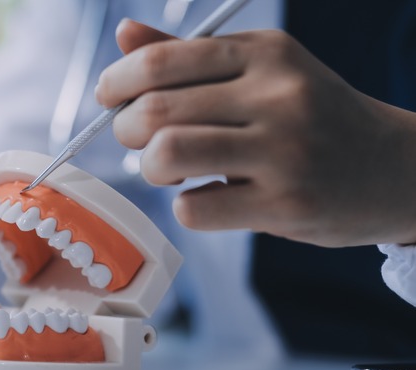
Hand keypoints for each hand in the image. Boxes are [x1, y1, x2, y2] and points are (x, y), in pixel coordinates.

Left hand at [96, 19, 415, 246]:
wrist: (392, 168)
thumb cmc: (312, 118)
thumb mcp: (261, 72)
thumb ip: (190, 57)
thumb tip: (125, 35)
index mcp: (264, 53)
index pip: (161, 60)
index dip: (117, 82)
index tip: (108, 98)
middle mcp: (277, 94)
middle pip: (154, 111)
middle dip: (125, 130)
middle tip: (138, 141)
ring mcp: (284, 151)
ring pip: (167, 154)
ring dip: (150, 168)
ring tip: (167, 170)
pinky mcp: (287, 204)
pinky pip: (194, 208)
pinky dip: (185, 206)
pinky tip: (207, 198)